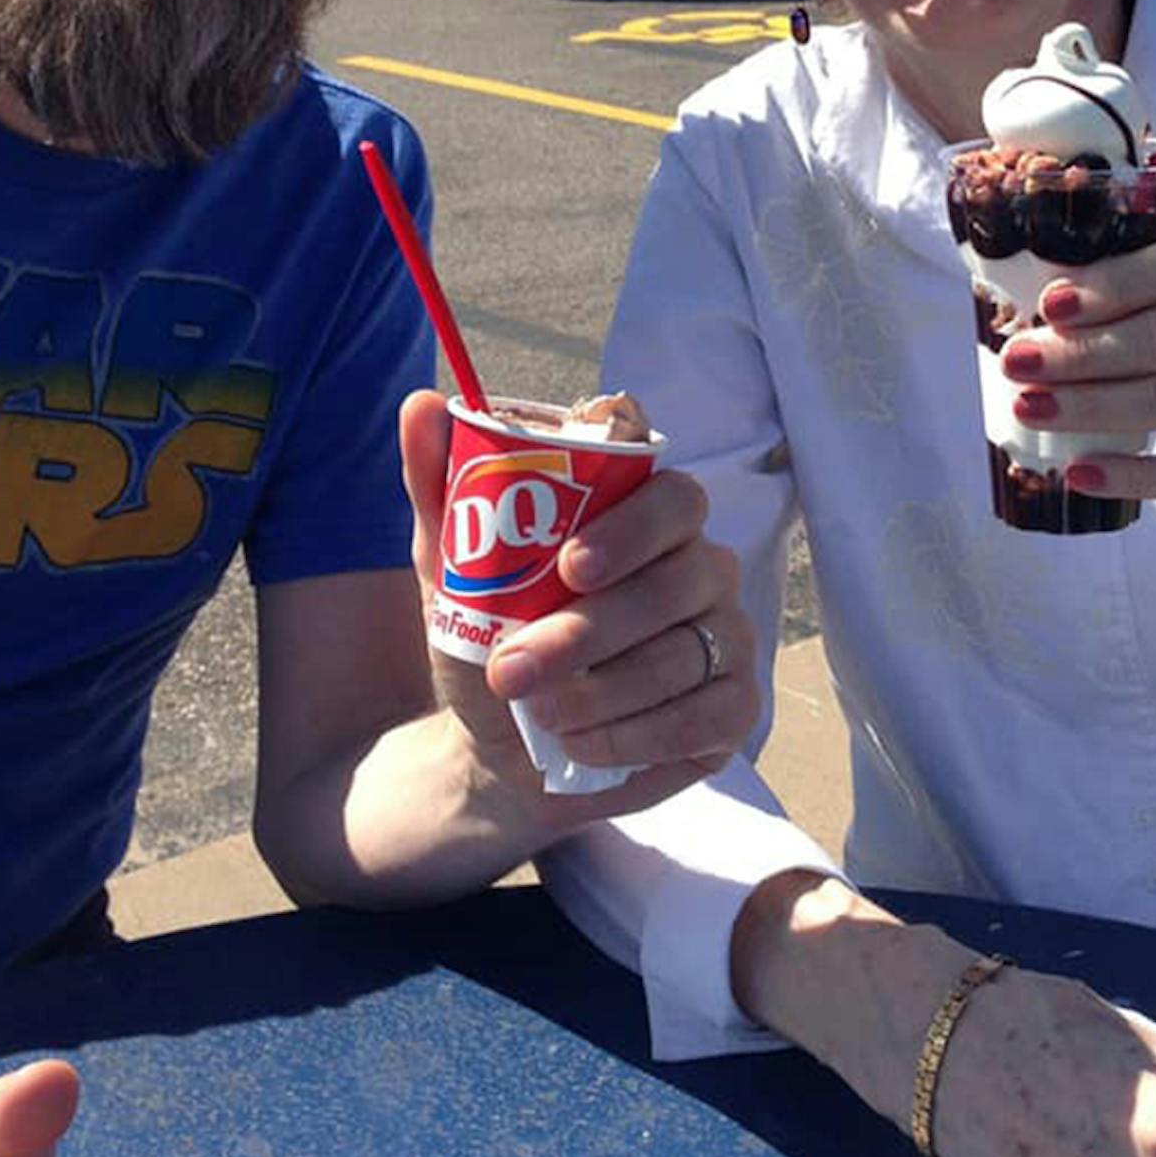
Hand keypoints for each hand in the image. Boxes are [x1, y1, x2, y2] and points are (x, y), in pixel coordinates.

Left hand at [397, 392, 757, 817]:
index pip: (673, 497)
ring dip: (601, 693)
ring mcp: (727, 637)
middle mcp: (702, 567)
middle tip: (514, 668)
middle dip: (590, 631)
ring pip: (683, 656)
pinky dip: (637, 736)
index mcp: (650, 519)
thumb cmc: (493, 640)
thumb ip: (444, 487)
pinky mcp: (735, 708)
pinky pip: (705, 717)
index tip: (569, 565)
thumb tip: (421, 406)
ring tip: (536, 714)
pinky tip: (585, 744)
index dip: (633, 527)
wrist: (502, 751)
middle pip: (676, 583)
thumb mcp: (456, 571)